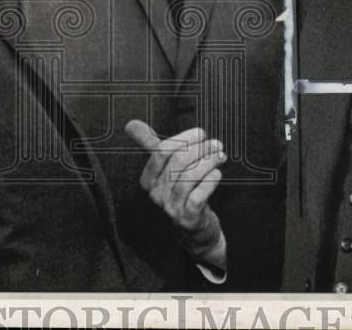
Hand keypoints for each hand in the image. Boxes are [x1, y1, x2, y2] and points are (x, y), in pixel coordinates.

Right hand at [125, 120, 226, 270]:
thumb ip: (150, 145)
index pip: (162, 150)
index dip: (184, 138)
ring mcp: (170, 208)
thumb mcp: (164, 169)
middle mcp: (156, 194)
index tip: (200, 134)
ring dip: (209, 162)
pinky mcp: (187, 219)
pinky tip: (217, 173)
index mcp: (148, 179)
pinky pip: (198, 196)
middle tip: (216, 144)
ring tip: (220, 156)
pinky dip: (209, 181)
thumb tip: (131, 124)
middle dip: (200, 148)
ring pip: (189, 177)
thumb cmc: (181, 193)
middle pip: (178, 161)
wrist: (194, 229)